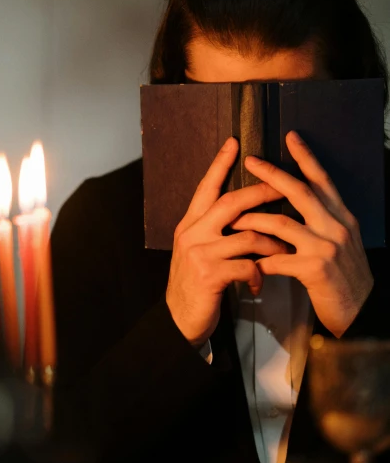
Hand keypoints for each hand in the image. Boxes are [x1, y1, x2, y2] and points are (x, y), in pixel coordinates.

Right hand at [166, 137, 287, 345]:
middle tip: (283, 188)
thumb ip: (212, 230)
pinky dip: (260, 274)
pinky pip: (247, 265)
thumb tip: (241, 212)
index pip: (206, 188)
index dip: (220, 164)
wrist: (179, 319)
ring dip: (272, 243)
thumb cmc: (195, 284)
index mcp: (189, 224)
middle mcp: (192, 233)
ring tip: (283, 251)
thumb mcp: (196, 251)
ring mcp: (199, 253)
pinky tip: (260, 283)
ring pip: (248, 236)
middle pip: (231, 203)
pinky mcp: (210, 275)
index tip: (234, 143)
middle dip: (261, 194)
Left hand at [231, 130, 373, 337]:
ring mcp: (326, 246)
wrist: (362, 311)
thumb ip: (324, 221)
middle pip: (300, 192)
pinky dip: (260, 260)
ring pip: (282, 223)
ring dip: (254, 220)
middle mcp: (336, 226)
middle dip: (272, 175)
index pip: (323, 180)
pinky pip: (278, 259)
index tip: (291, 137)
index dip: (306, 157)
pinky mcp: (315, 269)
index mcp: (342, 217)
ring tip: (234, 219)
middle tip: (251, 161)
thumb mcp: (342, 242)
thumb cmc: (345, 277)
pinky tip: (247, 262)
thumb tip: (303, 202)